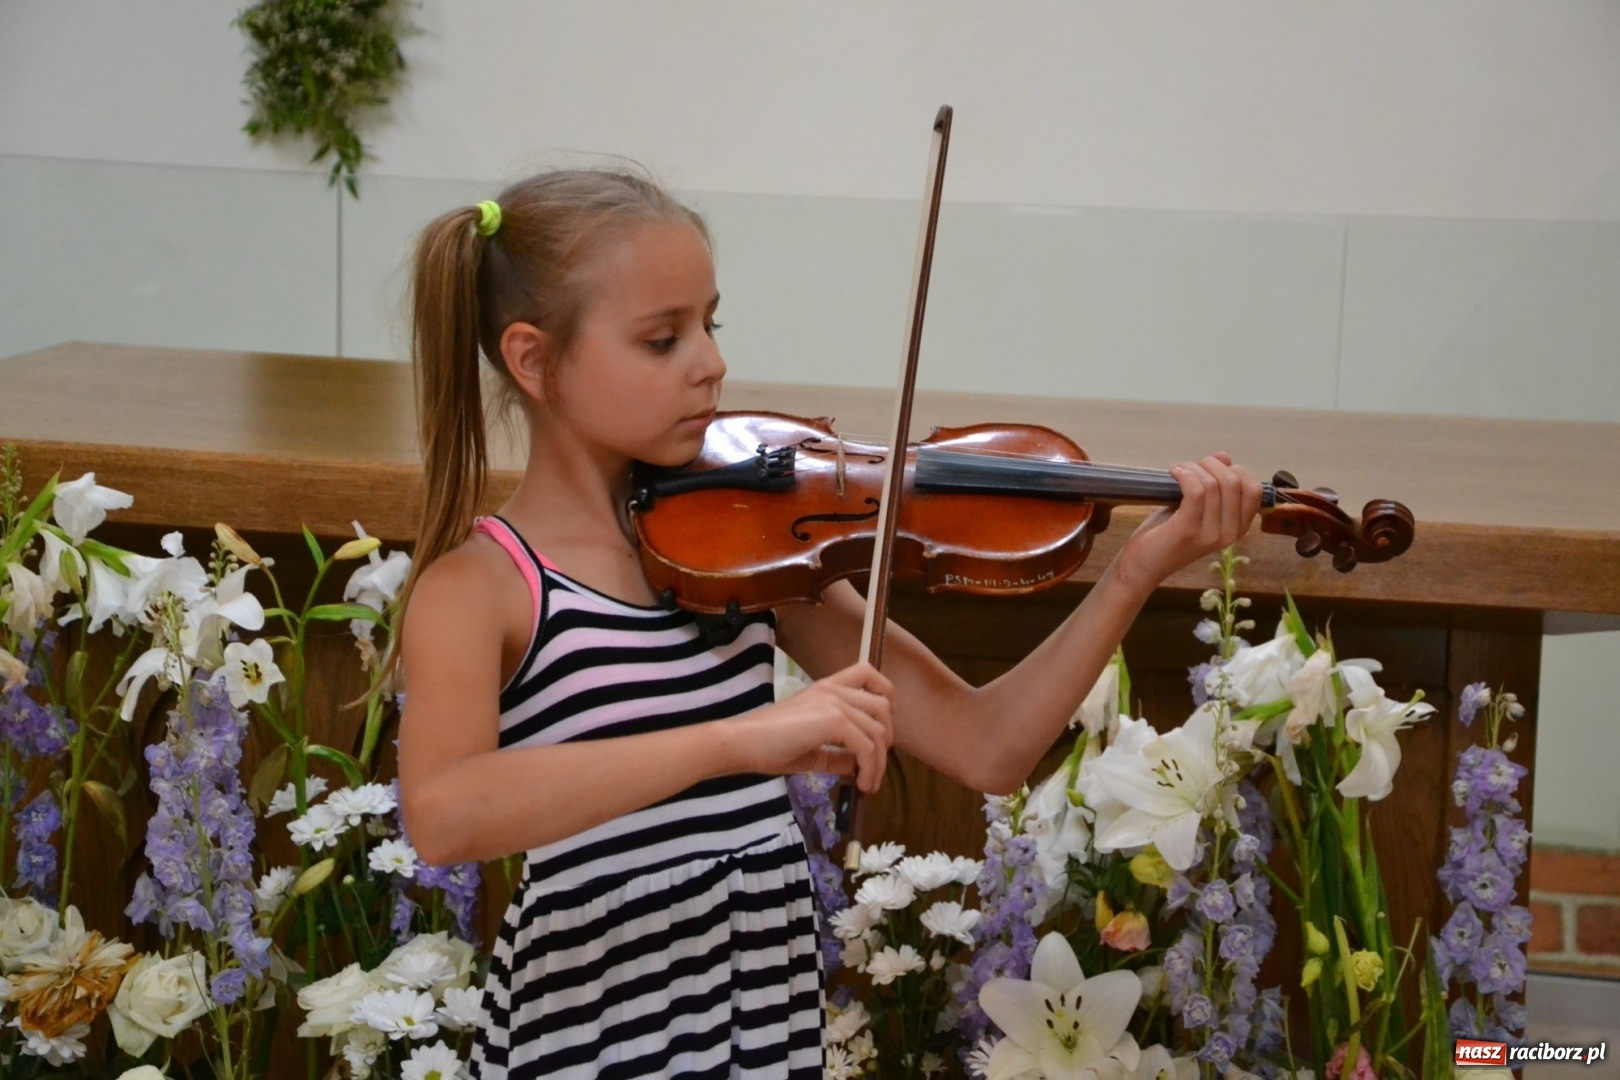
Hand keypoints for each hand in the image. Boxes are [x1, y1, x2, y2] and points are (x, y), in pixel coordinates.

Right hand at [723, 662, 894, 792]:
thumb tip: (858, 767)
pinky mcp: (832, 720)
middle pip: (883, 707)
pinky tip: (860, 784)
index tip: (884, 724)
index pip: (868, 673)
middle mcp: (833, 689)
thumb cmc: (767, 745)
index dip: (886, 694)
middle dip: (886, 740)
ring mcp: (834, 702)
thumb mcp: (810, 749)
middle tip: (874, 766)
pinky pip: (866, 747)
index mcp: (826, 688)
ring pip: (877, 731)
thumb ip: (836, 754)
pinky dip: (869, 769)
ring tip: (868, 783)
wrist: (742, 743)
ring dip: (879, 763)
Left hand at [1116, 453, 1263, 592]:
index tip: (1212, 468)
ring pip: (1214, 484)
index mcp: (1238, 528)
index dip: (1236, 471)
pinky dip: (1184, 474)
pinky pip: (1195, 491)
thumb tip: (1224, 456)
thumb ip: (1214, 485)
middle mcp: (1230, 534)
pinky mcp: (1188, 531)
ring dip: (1193, 468)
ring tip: (1178, 470)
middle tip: (1191, 466)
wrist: (1144, 564)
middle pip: (1234, 482)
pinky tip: (1173, 472)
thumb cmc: (1169, 534)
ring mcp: (1211, 534)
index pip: (1254, 490)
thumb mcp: (1196, 508)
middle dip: (1212, 464)